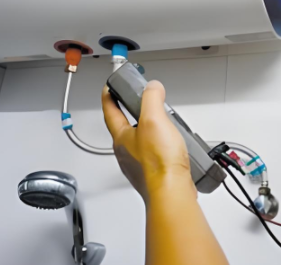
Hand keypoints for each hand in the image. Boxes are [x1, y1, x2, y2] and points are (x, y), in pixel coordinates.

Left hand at [102, 81, 194, 202]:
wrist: (171, 192)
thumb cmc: (159, 162)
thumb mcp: (154, 119)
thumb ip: (151, 99)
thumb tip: (152, 88)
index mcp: (121, 138)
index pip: (110, 112)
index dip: (108, 97)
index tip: (109, 88)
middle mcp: (126, 153)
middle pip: (124, 128)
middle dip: (130, 114)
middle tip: (138, 104)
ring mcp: (138, 165)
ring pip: (138, 143)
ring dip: (147, 132)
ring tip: (161, 124)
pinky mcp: (152, 175)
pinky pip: (152, 155)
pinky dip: (159, 147)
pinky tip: (170, 146)